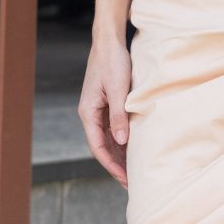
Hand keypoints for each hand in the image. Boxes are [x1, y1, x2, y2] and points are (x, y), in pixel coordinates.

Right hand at [78, 34, 131, 187]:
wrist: (110, 41)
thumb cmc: (113, 62)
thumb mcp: (119, 88)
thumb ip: (119, 114)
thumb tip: (122, 141)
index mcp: (88, 112)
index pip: (98, 147)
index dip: (111, 165)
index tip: (124, 179)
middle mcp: (91, 114)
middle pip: (103, 146)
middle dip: (116, 165)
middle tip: (132, 182)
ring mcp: (98, 109)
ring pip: (109, 139)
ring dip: (120, 155)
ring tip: (134, 170)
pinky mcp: (107, 104)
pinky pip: (113, 128)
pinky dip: (123, 140)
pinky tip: (134, 148)